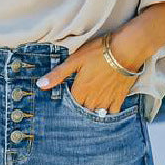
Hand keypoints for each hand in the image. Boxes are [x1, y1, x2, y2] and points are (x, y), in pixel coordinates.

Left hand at [37, 20, 151, 113]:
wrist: (125, 51)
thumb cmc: (98, 52)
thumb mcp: (74, 60)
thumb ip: (58, 75)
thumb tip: (40, 85)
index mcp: (80, 91)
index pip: (70, 104)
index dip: (68, 101)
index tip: (68, 96)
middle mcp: (92, 100)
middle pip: (83, 110)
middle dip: (80, 107)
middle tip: (81, 99)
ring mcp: (106, 101)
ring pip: (96, 113)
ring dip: (93, 110)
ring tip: (91, 105)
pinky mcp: (119, 98)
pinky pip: (112, 112)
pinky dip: (108, 112)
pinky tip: (106, 107)